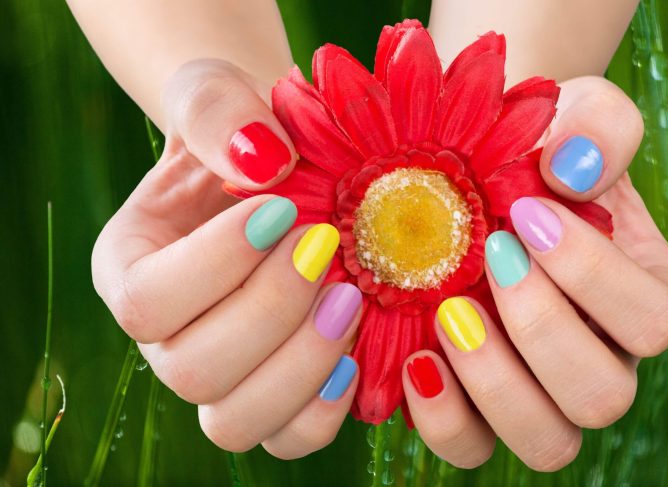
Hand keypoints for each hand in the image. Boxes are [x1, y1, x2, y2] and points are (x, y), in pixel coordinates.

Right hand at [92, 59, 362, 457]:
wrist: (277, 168)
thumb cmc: (239, 131)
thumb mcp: (215, 95)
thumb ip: (218, 113)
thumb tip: (261, 165)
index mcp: (130, 268)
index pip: (147, 301)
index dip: (216, 265)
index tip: (279, 209)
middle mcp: (165, 337)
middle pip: (193, 370)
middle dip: (271, 312)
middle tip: (327, 248)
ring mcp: (221, 374)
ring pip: (237, 421)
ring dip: (302, 365)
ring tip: (351, 298)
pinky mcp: (276, 392)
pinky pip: (291, 436)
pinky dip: (326, 406)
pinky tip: (357, 349)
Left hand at [400, 77, 667, 469]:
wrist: (472, 168)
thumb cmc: (532, 145)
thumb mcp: (574, 116)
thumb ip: (599, 127)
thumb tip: (571, 169)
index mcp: (640, 296)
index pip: (651, 319)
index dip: (590, 274)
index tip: (528, 213)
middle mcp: (599, 356)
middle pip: (601, 396)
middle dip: (541, 328)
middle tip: (491, 259)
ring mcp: (537, 389)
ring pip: (547, 440)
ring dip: (495, 385)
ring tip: (450, 314)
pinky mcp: (476, 404)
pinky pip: (472, 445)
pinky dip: (443, 416)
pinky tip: (417, 358)